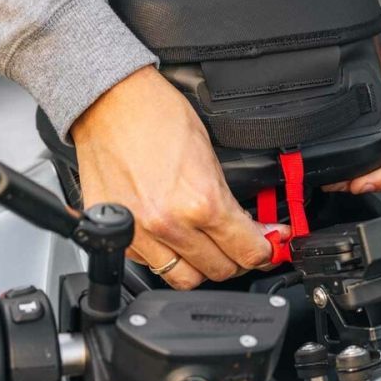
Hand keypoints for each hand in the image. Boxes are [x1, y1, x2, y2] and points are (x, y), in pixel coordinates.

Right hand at [71, 66, 282, 289]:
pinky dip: (166, 257)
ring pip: (184, 278)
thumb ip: (229, 199)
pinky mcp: (118, 235)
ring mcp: (139, 234)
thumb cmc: (157, 115)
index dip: (266, 250)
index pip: (248, 251)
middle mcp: (169, 224)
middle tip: (241, 244)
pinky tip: (173, 237)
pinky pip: (151, 265)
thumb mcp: (210, 154)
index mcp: (201, 202)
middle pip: (220, 271)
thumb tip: (249, 228)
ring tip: (207, 246)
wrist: (110, 102)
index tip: (270, 246)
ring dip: (202, 266)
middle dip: (237, 259)